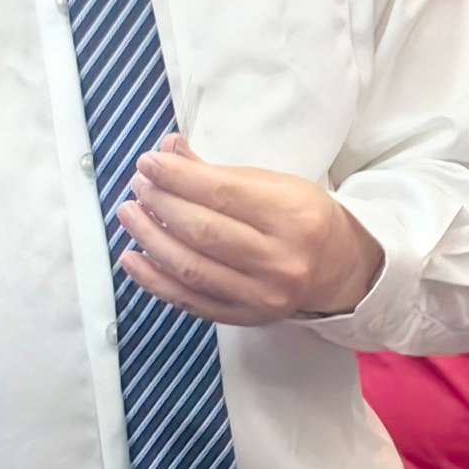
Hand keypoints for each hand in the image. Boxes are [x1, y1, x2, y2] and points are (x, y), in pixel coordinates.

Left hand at [121, 139, 385, 324]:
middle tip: (139, 187)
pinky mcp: (246, 317)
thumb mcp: (274, 184)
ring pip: (191, 268)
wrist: (338, 268)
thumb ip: (219, 172)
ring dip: (150, 238)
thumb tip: (167, 151)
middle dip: (161, 204)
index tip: (148, 163)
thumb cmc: (302, 218)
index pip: (222, 194)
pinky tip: (132, 259)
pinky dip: (155, 280)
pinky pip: (191, 301)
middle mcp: (281, 259)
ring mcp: (263, 294)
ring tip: (129, 214)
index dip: (177, 177)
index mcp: (293, 215)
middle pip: (203, 231)